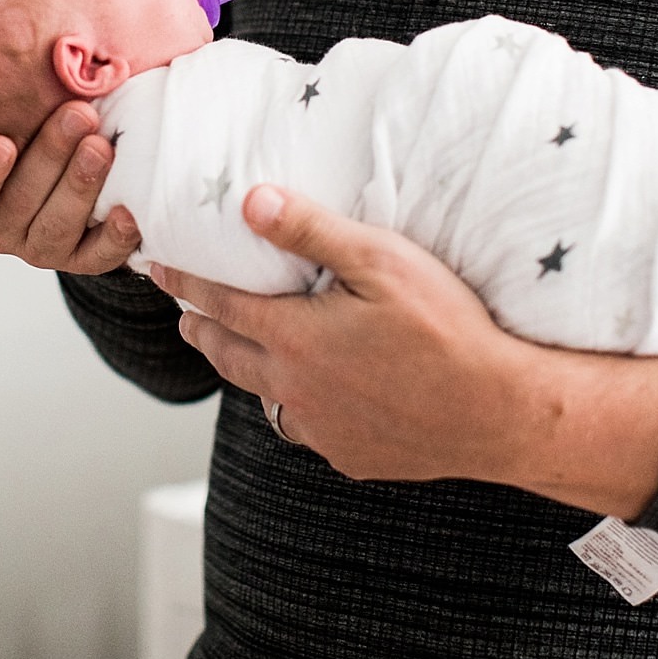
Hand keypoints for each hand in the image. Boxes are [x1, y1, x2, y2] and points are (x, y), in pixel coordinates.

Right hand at [0, 101, 141, 275]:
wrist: (86, 163)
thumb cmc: (48, 127)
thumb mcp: (27, 111)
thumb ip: (22, 98)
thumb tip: (36, 48)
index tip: (1, 142)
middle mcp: (3, 227)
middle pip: (19, 202)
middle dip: (51, 156)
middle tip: (79, 115)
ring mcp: (42, 247)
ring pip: (55, 227)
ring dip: (79, 186)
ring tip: (101, 149)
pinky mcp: (81, 259)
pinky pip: (97, 256)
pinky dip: (114, 237)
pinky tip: (128, 213)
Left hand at [153, 186, 657, 518]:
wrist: (498, 413)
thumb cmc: (449, 330)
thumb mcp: (382, 262)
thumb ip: (313, 233)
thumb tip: (251, 202)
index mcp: (294, 337)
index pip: (220, 303)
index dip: (186, 282)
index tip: (159, 268)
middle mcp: (296, 388)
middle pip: (229, 357)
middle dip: (202, 332)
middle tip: (185, 318)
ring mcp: (322, 428)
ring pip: (266, 398)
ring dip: (247, 373)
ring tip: (240, 356)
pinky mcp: (351, 455)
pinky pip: (309, 429)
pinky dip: (298, 410)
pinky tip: (311, 401)